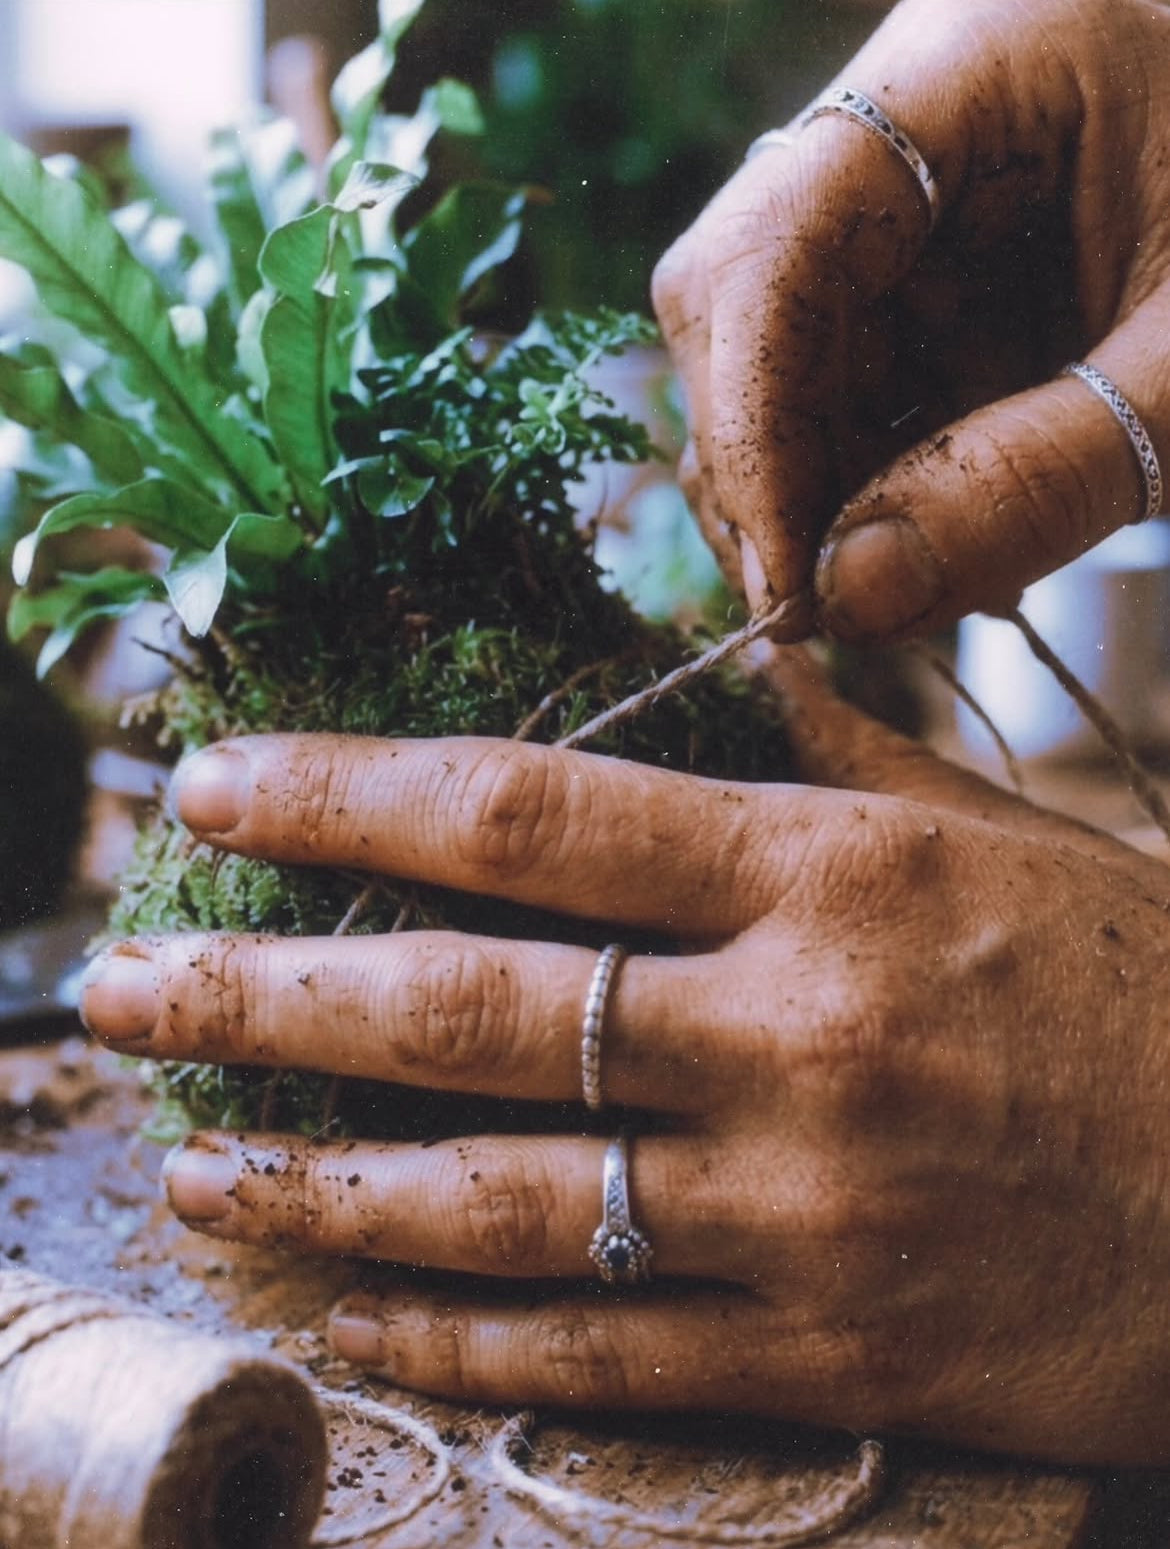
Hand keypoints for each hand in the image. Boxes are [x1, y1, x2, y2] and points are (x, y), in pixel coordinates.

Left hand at [80, 659, 1169, 1464]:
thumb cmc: (1147, 981)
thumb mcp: (996, 833)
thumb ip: (832, 757)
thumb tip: (708, 673)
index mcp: (832, 872)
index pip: (531, 812)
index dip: (346, 791)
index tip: (212, 778)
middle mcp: (794, 1031)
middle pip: (467, 1004)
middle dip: (259, 988)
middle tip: (115, 983)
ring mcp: (807, 1206)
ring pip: (503, 1199)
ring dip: (316, 1180)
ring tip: (185, 1159)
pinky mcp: (835, 1348)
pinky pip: (601, 1354)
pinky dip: (454, 1333)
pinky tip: (342, 1305)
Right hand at [652, 0, 1169, 639]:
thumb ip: (1036, 480)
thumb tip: (848, 598)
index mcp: (978, 65)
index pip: (776, 242)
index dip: (750, 423)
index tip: (785, 580)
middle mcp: (905, 125)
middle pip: (741, 304)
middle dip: (767, 474)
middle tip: (822, 611)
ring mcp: (904, 208)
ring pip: (780, 366)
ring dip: (817, 499)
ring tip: (910, 590)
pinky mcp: (924, 282)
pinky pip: (848, 393)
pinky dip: (872, 490)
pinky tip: (935, 551)